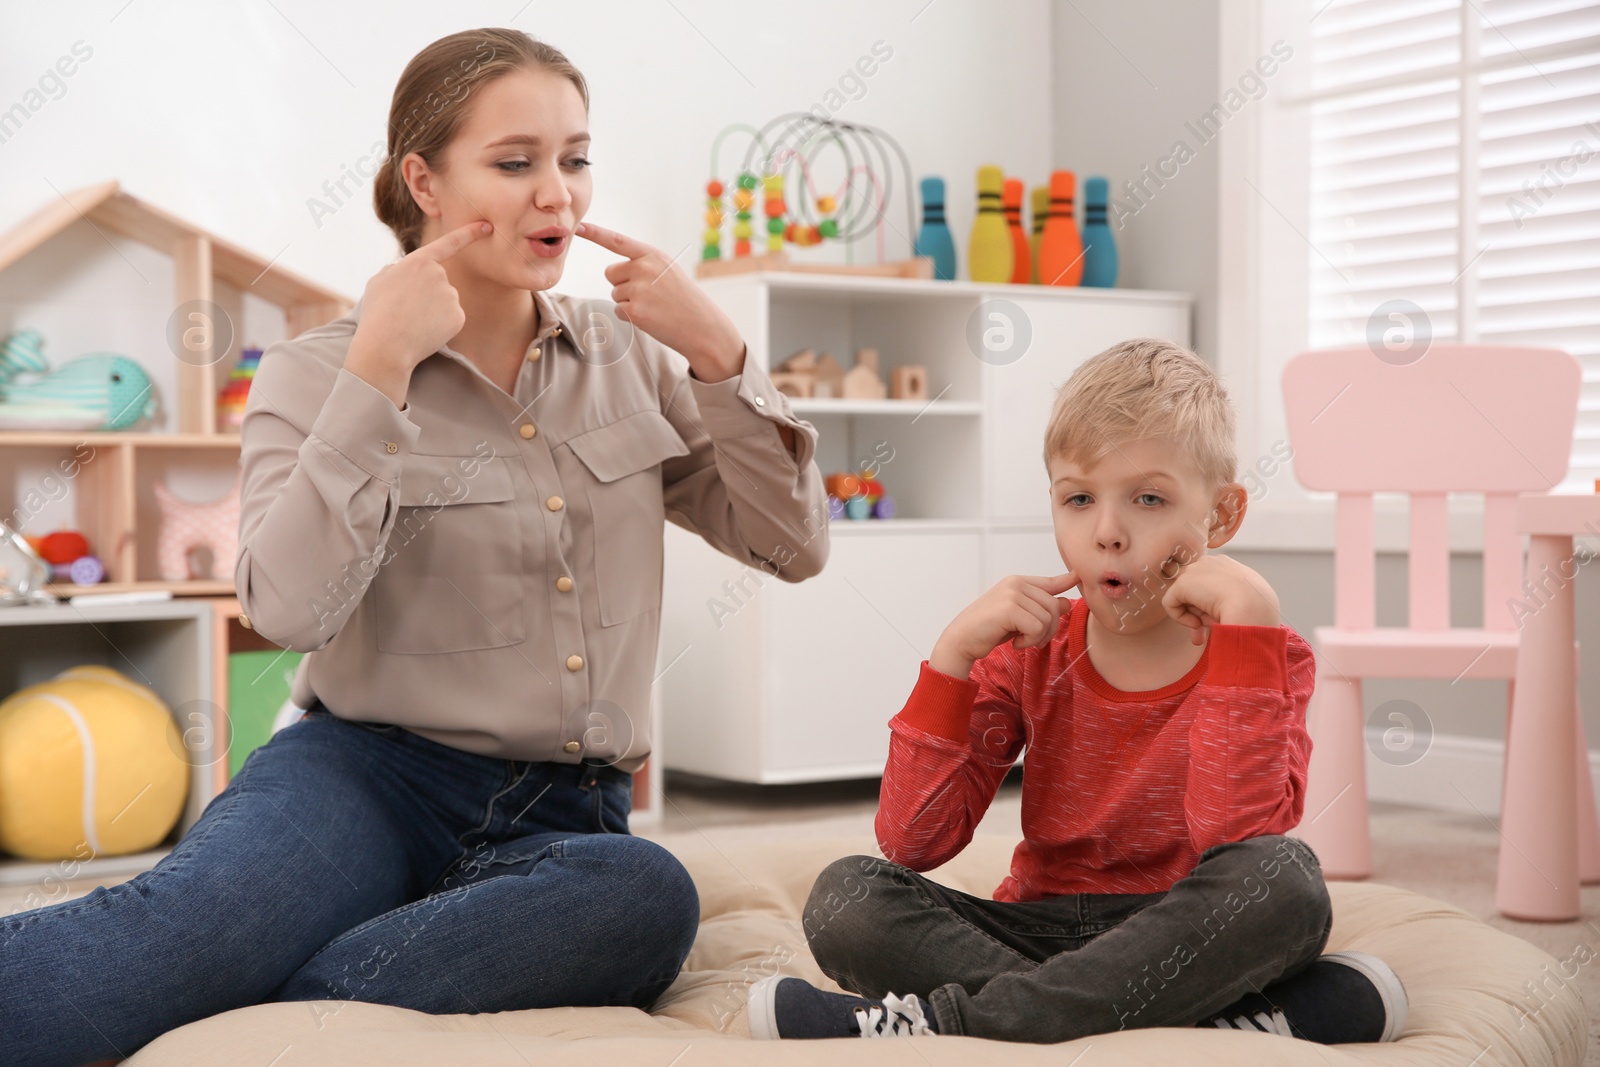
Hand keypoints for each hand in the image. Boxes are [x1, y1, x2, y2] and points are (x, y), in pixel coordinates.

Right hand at [349, 220, 491, 374]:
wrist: (386, 346)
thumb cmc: (378, 314)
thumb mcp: (379, 282)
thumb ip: (396, 271)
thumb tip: (403, 271)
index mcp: (418, 262)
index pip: (448, 243)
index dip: (469, 233)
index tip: (487, 226)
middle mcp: (439, 275)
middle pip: (440, 282)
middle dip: (428, 294)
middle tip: (407, 310)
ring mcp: (451, 295)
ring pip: (446, 301)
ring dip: (433, 311)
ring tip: (413, 322)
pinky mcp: (458, 316)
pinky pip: (452, 318)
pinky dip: (441, 326)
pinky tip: (426, 331)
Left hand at [575, 221, 746, 380]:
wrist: (703, 326)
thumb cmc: (684, 299)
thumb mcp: (668, 271)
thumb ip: (643, 264)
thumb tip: (613, 272)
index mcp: (652, 255)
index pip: (617, 241)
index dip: (595, 233)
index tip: (579, 227)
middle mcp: (644, 268)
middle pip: (611, 273)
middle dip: (623, 284)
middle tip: (649, 294)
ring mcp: (639, 290)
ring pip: (615, 294)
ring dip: (629, 302)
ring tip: (654, 306)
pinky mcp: (635, 311)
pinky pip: (619, 311)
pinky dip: (631, 317)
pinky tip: (652, 317)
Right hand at [930, 572, 1081, 677]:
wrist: (961, 640)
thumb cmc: (988, 629)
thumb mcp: (1018, 618)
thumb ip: (1039, 608)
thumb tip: (1066, 602)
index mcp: (1017, 582)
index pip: (1050, 581)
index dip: (1067, 580)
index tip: (1077, 575)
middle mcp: (1016, 583)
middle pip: (1053, 605)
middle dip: (1049, 629)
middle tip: (1033, 641)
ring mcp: (1012, 593)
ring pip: (1047, 618)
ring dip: (1038, 637)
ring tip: (1021, 641)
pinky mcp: (1009, 608)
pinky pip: (1037, 627)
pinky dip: (1030, 641)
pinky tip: (1016, 643)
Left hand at [1159, 552, 1280, 644]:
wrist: (1254, 607)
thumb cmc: (1256, 610)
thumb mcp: (1243, 603)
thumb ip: (1223, 603)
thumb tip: (1206, 616)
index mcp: (1228, 566)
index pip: (1210, 585)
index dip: (1209, 607)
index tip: (1217, 622)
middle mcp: (1211, 563)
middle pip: (1195, 590)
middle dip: (1197, 613)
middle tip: (1202, 634)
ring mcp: (1196, 570)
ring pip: (1185, 597)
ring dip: (1195, 615)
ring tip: (1210, 624)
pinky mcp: (1183, 582)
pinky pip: (1170, 604)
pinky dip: (1180, 618)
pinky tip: (1197, 624)